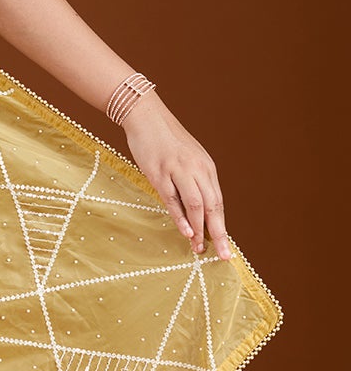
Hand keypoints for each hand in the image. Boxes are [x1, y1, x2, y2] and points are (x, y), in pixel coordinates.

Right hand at [119, 94, 231, 260]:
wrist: (146, 115)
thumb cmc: (164, 139)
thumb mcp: (185, 158)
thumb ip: (192, 180)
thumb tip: (195, 208)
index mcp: (206, 167)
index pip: (217, 202)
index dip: (221, 225)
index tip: (225, 245)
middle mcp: (197, 169)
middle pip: (213, 206)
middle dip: (220, 233)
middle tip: (224, 255)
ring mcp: (179, 170)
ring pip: (196, 205)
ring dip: (200, 229)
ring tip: (199, 249)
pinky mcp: (159, 172)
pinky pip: (173, 199)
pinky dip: (181, 217)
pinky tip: (186, 232)